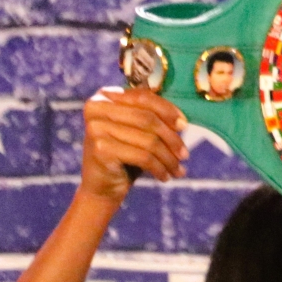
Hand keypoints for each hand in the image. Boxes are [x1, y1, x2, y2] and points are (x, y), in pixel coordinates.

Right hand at [78, 87, 188, 205]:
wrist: (101, 186)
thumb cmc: (124, 154)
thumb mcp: (138, 130)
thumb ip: (153, 115)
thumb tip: (183, 120)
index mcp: (106, 95)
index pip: (143, 97)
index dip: (167, 110)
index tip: (185, 125)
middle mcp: (97, 107)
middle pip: (147, 119)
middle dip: (171, 138)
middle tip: (185, 154)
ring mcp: (96, 127)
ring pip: (148, 140)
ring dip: (168, 157)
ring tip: (178, 169)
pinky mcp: (100, 149)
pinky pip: (142, 157)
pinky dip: (158, 168)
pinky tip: (165, 176)